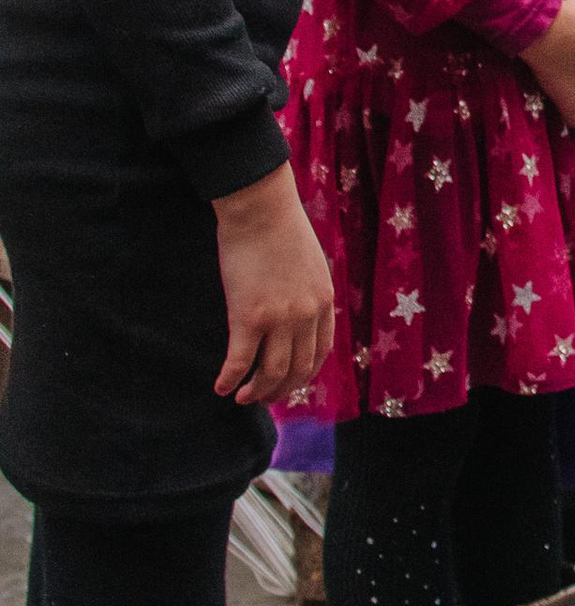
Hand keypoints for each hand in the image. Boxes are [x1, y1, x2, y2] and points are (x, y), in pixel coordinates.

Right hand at [212, 164, 335, 403]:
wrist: (261, 208)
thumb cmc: (280, 228)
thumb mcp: (310, 263)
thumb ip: (309, 290)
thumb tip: (301, 310)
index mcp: (323, 301)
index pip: (320, 353)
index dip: (303, 376)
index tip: (288, 384)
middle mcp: (306, 315)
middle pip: (297, 370)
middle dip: (280, 390)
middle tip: (261, 398)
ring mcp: (279, 318)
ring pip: (271, 372)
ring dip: (256, 392)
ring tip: (242, 398)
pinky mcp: (249, 316)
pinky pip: (240, 361)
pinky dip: (231, 380)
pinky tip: (220, 387)